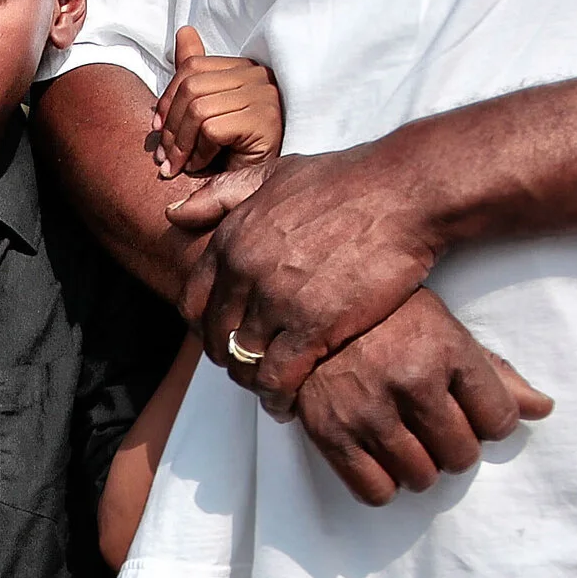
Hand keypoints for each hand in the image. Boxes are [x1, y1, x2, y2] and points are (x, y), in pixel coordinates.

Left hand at [153, 26, 282, 177]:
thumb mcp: (209, 110)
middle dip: (170, 126)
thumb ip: (195, 76)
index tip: (157, 128)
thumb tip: (184, 33)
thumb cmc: (232, 150)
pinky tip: (202, 166)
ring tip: (179, 164)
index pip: (192, 67)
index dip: (167, 98)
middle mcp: (258, 75)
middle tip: (163, 156)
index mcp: (243, 67)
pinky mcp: (264, 120)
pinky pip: (212, 130)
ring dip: (181, 144)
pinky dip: (199, 152)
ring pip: (198, 110)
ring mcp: (264, 96)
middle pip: (191, 87)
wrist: (259, 186)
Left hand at [188, 139, 446, 415]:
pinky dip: (278, 396)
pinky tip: (288, 403)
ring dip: (254, 381)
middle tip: (249, 369)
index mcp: (232, 239)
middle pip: (216, 337)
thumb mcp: (274, 174)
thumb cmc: (346, 181)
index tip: (223, 337)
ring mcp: (277, 300)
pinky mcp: (314, 326)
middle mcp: (245, 271)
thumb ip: (223, 195)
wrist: (403, 192)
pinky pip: (279, 377)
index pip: (193, 302)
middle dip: (229, 358)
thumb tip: (174, 214)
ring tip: (269, 390)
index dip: (205, 327)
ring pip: (244, 361)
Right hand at [291, 288, 552, 503]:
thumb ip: (494, 373)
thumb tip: (543, 410)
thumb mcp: (446, 331)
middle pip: (463, 456)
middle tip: (436, 428)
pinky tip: (380, 457)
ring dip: (422, 468)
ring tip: (408, 441)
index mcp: (447, 350)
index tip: (473, 413)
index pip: (499, 420)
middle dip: (456, 447)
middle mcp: (411, 381)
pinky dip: (384, 484)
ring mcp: (369, 410)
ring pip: (423, 478)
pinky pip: (375, 492)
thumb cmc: (388, 319)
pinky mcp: (330, 432)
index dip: (490, 422)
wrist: (308, 309)